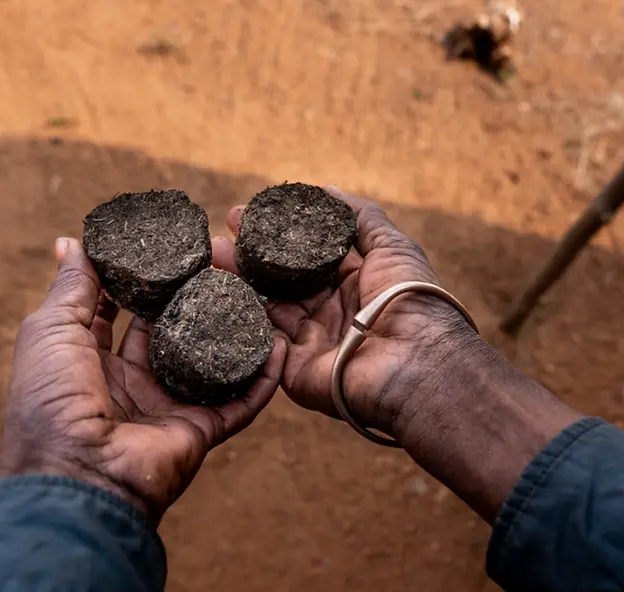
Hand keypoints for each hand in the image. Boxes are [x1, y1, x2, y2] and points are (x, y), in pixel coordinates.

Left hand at [0, 238, 285, 522]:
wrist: (79, 475)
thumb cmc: (51, 402)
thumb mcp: (51, 331)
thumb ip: (71, 288)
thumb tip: (70, 243)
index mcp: (90, 361)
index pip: (117, 312)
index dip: (138, 282)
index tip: (162, 249)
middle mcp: (131, 384)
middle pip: (170, 333)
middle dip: (191, 300)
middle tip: (217, 263)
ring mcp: (169, 406)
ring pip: (209, 362)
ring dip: (230, 332)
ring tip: (254, 292)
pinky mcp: (202, 429)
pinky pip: (240, 401)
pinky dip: (262, 378)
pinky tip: (279, 346)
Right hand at [211, 188, 479, 439]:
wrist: (412, 360)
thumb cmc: (409, 298)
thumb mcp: (392, 246)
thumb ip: (360, 218)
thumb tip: (326, 190)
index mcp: (353, 286)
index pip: (308, 258)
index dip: (279, 237)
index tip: (249, 216)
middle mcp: (330, 314)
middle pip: (282, 282)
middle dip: (250, 257)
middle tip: (219, 234)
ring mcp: (311, 343)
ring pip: (267, 308)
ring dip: (239, 281)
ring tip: (210, 254)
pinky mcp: (295, 370)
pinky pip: (264, 343)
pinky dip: (243, 318)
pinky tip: (217, 290)